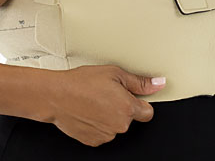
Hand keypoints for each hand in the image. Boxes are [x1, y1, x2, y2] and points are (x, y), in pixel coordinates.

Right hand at [47, 64, 165, 146]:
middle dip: (121, 107)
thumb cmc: (81, 82)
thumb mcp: (113, 73)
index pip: (147, 112)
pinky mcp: (94, 141)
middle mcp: (119, 125)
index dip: (140, 102)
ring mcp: (106, 135)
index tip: (131, 96)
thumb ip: (139, 81)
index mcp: (127, 108)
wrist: (56, 95)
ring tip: (93, 100)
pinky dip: (98, 124)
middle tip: (106, 93)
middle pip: (129, 118)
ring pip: (115, 126)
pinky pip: (102, 133)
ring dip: (109, 116)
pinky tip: (88, 111)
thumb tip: (157, 84)